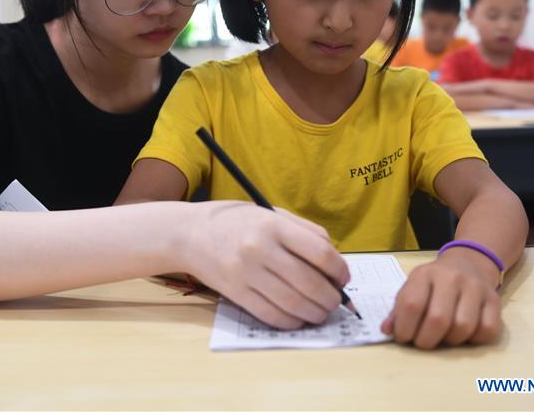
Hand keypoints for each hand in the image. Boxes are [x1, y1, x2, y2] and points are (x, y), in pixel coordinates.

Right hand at [182, 201, 348, 329]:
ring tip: (320, 312)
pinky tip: (298, 318)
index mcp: (272, 224)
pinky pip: (270, 314)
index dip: (339, 270)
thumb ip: (304, 230)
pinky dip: (291, 321)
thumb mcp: (270, 213)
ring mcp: (245, 272)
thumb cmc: (236, 222)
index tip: (343, 278)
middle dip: (331, 298)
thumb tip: (334, 260)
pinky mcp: (234, 293)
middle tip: (335, 301)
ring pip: (293, 303)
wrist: (190, 234)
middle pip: (310, 282)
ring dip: (315, 313)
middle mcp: (259, 248)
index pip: (319, 252)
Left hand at [381, 247, 501, 348]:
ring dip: (450, 341)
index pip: (411, 304)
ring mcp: (475, 288)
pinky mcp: (494, 300)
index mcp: (425, 274)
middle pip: (438, 319)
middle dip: (426, 340)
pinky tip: (465, 334)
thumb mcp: (412, 287)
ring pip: (463, 326)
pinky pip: (488, 329)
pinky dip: (475, 339)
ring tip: (443, 337)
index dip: (404, 328)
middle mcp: (451, 278)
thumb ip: (398, 310)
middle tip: (423, 343)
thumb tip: (386, 330)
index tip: (403, 338)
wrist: (468, 263)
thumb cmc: (434, 283)